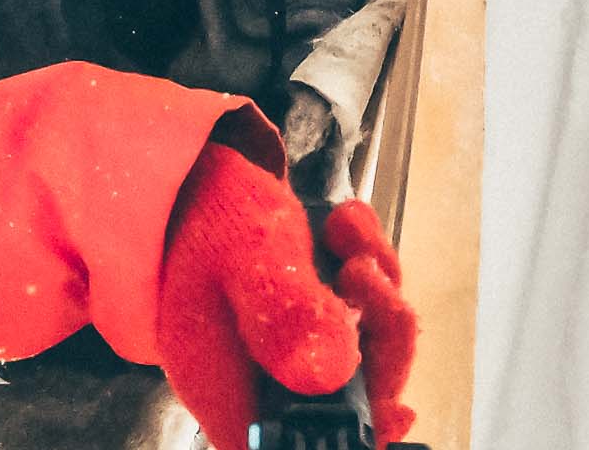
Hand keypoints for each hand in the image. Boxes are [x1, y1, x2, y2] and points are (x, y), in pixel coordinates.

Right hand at [156, 142, 417, 445]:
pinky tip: (345, 221)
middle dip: (379, 335)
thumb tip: (334, 374)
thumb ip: (285, 310)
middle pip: (344, 397)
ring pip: (362, 346)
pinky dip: (366, 262)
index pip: (284, 443)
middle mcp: (258, 376)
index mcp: (227, 384)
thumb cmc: (204, 210)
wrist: (191, 166)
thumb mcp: (243, 252)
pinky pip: (358, 305)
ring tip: (346, 229)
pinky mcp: (304, 308)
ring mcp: (284, 343)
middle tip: (363, 270)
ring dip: (376, 288)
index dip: (344, 436)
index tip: (397, 409)